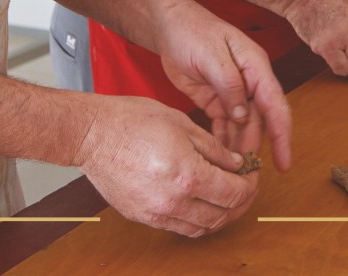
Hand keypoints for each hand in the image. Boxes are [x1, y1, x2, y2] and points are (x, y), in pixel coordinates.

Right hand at [74, 95, 254, 237]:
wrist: (93, 135)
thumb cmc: (133, 120)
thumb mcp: (182, 123)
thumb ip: (213, 148)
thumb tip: (237, 164)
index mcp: (187, 175)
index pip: (233, 193)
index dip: (250, 185)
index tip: (254, 175)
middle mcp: (174, 201)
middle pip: (221, 216)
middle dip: (240, 203)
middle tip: (246, 187)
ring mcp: (156, 213)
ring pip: (201, 228)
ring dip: (220, 215)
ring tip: (226, 196)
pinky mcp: (143, 217)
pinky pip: (179, 227)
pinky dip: (196, 219)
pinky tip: (200, 201)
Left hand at [157, 4, 291, 171]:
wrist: (169, 24)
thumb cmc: (192, 31)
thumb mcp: (211, 56)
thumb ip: (229, 85)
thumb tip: (243, 116)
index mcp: (255, 66)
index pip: (275, 104)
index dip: (282, 135)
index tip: (284, 163)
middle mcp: (249, 80)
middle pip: (260, 120)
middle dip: (256, 148)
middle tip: (247, 177)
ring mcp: (233, 91)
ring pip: (244, 126)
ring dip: (240, 148)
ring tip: (233, 174)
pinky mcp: (217, 99)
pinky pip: (226, 125)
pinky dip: (224, 141)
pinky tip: (219, 159)